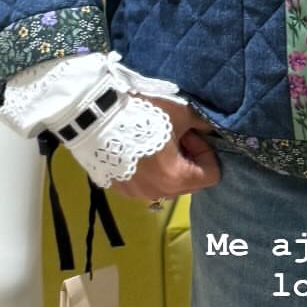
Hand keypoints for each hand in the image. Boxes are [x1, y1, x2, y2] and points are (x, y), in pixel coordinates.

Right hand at [107, 95, 221, 203]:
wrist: (96, 116)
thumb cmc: (144, 114)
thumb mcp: (180, 113)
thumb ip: (202, 124)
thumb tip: (210, 129)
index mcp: (176, 178)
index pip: (211, 175)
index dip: (206, 152)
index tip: (191, 135)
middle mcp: (157, 192)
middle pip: (189, 183)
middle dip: (189, 160)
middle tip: (175, 137)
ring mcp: (135, 193)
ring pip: (165, 185)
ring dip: (168, 167)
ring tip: (155, 143)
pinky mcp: (118, 188)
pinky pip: (143, 184)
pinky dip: (147, 171)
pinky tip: (136, 150)